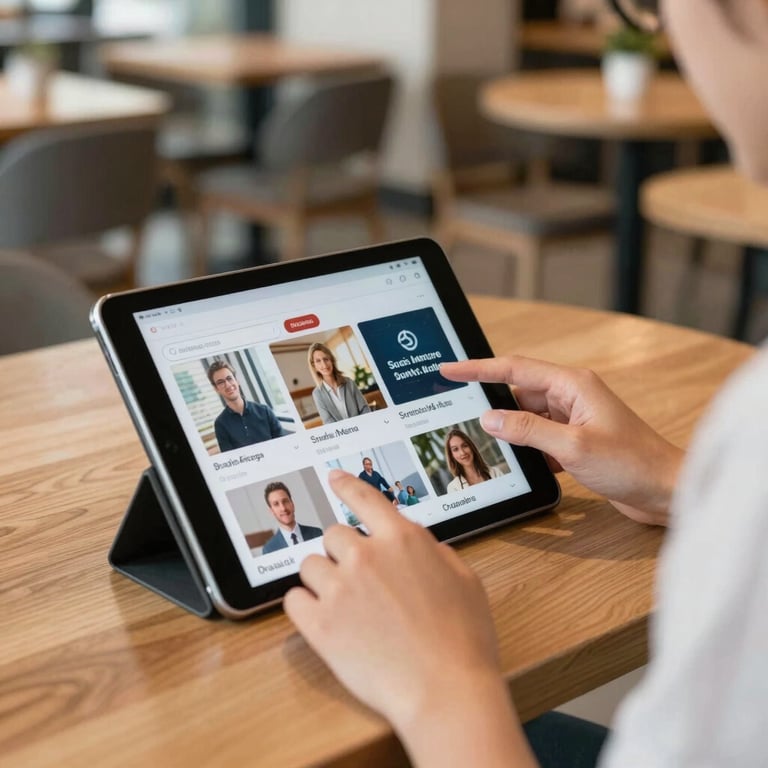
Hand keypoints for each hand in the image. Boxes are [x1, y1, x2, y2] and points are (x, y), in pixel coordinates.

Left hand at [284, 471, 532, 767]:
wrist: (446, 690)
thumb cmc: (464, 640)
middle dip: (343, 553)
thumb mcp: (465, 580)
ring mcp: (340, 589)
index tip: (333, 478)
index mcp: (402, 539)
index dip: (346, 485)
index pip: (364, 498)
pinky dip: (304, 606)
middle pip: (334, 534)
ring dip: (323, 579)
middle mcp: (366, 555)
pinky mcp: (320, 625)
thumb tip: (417, 545)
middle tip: (359, 580)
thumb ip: (435, 553)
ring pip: (309, 565)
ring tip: (344, 604)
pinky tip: (322, 619)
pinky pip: (293, 600)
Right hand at [442, 356, 683, 525]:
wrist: (667, 491)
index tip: (449, 370)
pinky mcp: (576, 441)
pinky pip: (540, 437)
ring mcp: (575, 419)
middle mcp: (572, 397)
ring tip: (485, 444)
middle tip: (458, 414)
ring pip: (528, 417)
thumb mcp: (573, 447)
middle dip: (491, 404)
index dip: (478, 368)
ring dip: (510, 431)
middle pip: (519, 392)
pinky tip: (516, 463)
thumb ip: (528, 430)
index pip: (514, 369)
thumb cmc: (632, 464)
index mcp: (573, 385)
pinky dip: (527, 448)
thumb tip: (490, 418)